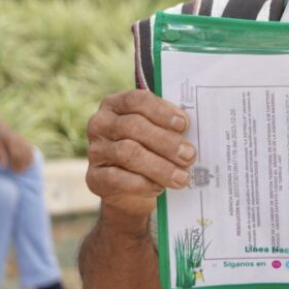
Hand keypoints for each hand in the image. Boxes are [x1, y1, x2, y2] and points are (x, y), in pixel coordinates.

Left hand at [0, 122, 34, 171]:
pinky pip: (31, 150)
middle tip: (19, 172)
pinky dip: (31, 157)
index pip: (17, 155)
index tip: (14, 171)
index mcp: (11, 142)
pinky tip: (29, 162)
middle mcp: (19, 141)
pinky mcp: (25, 141)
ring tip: (24, 169)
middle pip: (24, 155)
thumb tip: (3, 167)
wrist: (1, 128)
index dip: (16, 164)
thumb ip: (0, 156)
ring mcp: (23, 140)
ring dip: (28, 162)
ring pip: (29, 153)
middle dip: (23, 165)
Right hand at [86, 90, 194, 219]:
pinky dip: (142, 183)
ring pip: (128, 153)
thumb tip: (194, 130)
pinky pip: (118, 178)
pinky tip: (159, 188)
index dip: (161, 111)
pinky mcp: (94, 177)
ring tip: (182, 177)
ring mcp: (95, 150)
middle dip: (166, 142)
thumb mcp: (161, 133)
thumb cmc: (154, 150)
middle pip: (134, 127)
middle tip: (189, 155)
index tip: (184, 124)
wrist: (135, 189)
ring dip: (159, 166)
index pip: (137, 99)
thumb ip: (171, 126)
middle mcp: (101, 123)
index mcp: (117, 103)